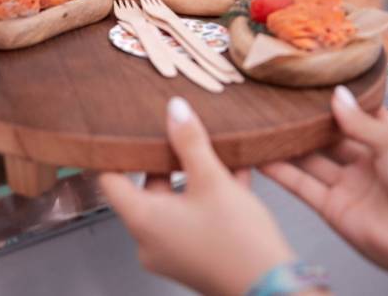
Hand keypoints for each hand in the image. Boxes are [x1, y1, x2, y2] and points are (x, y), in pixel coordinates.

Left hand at [99, 97, 294, 295]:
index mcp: (142, 220)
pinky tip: (234, 174)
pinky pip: (193, 218)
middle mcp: (150, 239)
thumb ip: (190, 141)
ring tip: (212, 149)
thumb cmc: (239, 242)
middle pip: (147, 188)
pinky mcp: (196, 257)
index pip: (110, 180)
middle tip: (178, 132)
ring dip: (193, 176)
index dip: (115, 153)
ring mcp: (172, 251)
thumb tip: (174, 109)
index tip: (123, 132)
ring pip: (176, 201)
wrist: (276, 292)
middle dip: (167, 160)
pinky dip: (207, 197)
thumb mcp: (213, 180)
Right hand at [261, 86, 387, 287]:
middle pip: (329, 138)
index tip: (312, 84)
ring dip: (287, 144)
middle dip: (306, 122)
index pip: (360, 117)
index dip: (339, 102)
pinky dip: (280, 171)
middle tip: (278, 101)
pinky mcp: (333, 209)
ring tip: (260, 122)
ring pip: (310, 160)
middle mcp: (367, 165)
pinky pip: (301, 186)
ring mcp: (349, 188)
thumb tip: (336, 95)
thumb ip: (359, 121)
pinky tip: (259, 155)